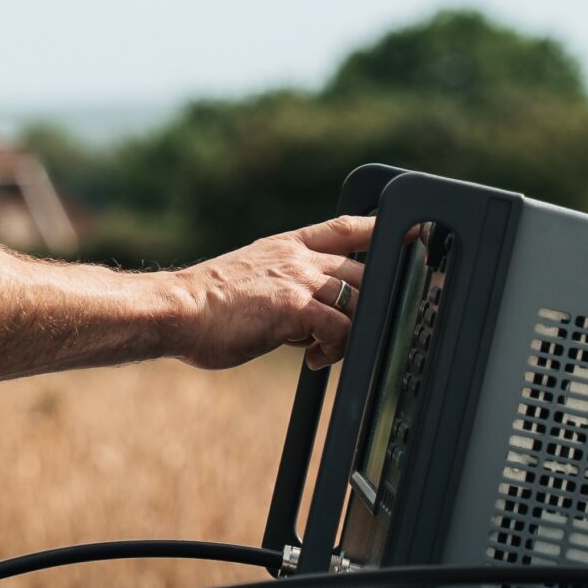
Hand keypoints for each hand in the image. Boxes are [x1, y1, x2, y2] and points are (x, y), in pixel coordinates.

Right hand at [171, 215, 374, 370]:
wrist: (176, 310)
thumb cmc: (208, 305)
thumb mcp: (254, 280)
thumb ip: (288, 288)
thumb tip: (311, 320)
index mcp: (288, 245)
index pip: (346, 227)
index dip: (381, 230)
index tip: (411, 235)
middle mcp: (298, 257)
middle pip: (365, 269)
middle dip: (372, 302)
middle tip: (357, 333)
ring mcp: (298, 279)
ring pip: (357, 301)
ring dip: (350, 334)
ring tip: (322, 351)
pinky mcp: (293, 307)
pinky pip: (340, 330)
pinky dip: (333, 350)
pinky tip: (311, 360)